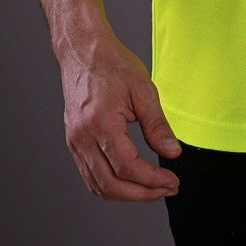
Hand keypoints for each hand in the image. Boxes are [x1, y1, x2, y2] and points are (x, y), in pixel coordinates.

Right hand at [59, 31, 182, 201]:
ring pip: (97, 186)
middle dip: (141, 194)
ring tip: (151, 188)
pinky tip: (129, 179)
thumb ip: (157, 125)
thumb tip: (172, 152)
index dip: (152, 180)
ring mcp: (74, 142)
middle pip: (110, 185)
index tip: (171, 180)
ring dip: (126, 194)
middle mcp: (82, 138)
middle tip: (166, 188)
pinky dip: (110, 185)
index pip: (127, 167)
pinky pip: (89, 175)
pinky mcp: (74, 142)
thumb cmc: (111, 63)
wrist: (83, 51)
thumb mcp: (143, 89)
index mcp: (100, 123)